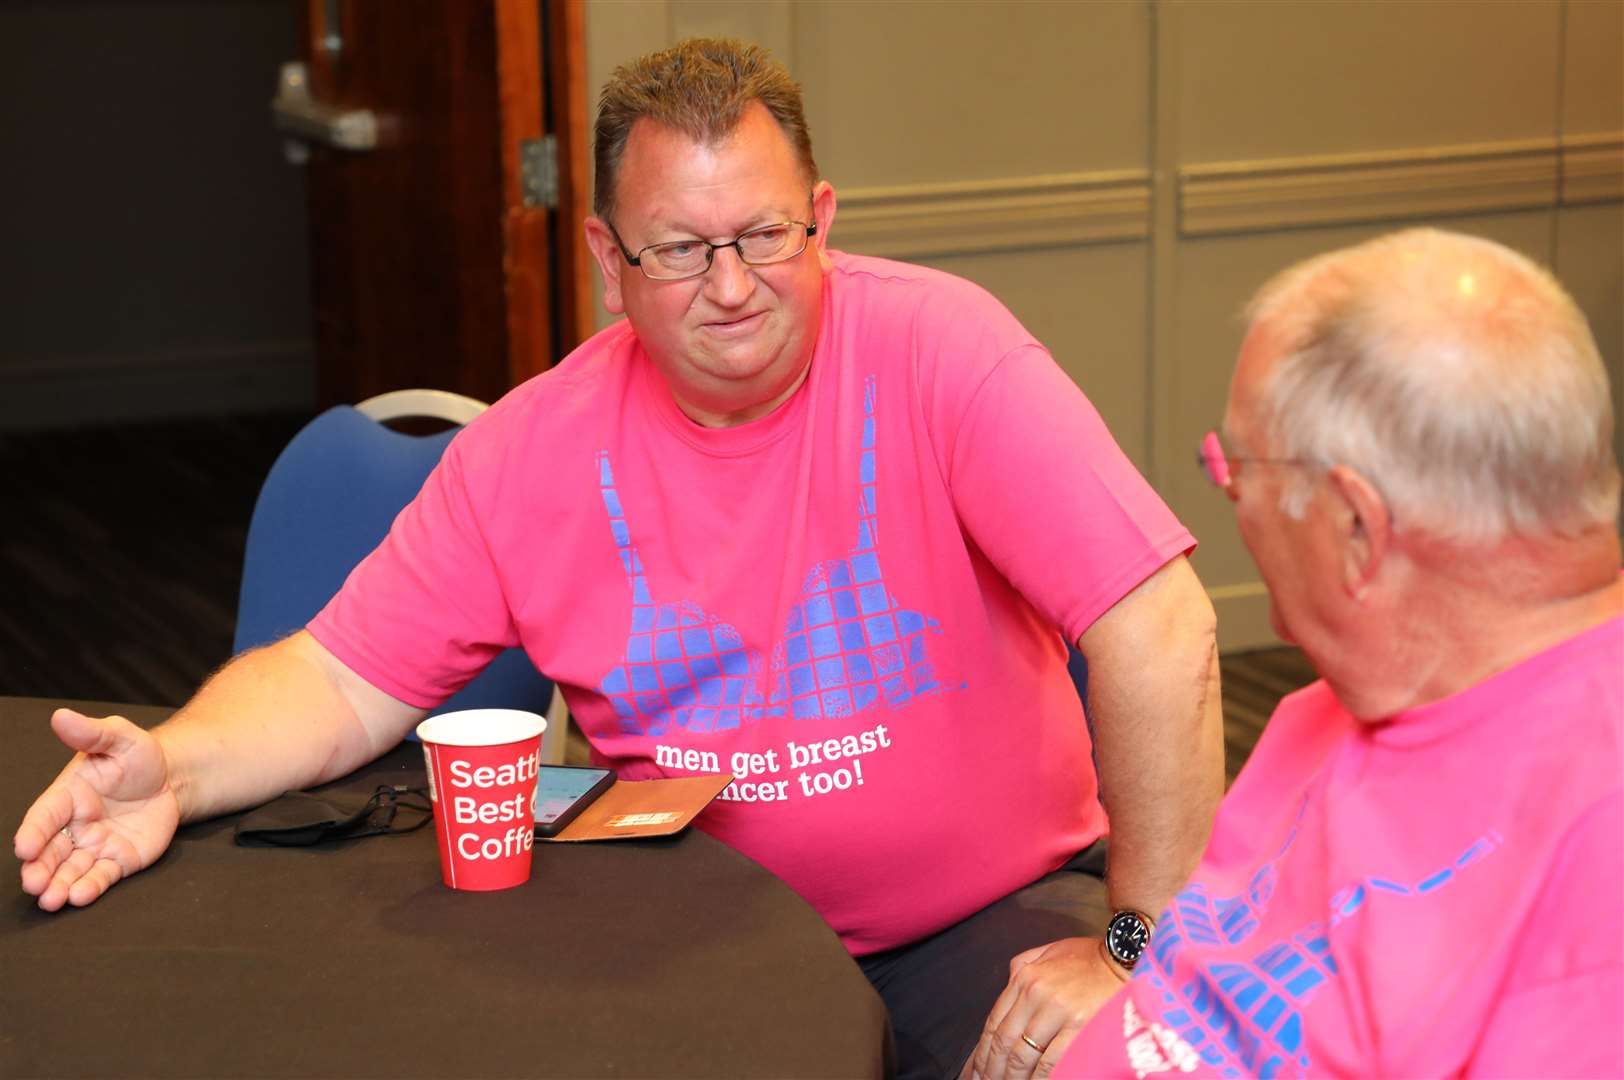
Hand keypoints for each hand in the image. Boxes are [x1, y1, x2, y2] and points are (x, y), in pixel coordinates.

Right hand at [13, 708, 180, 910]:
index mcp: (67, 796)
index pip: (44, 816)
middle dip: (39, 868)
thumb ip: (91, 733)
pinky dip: (89, 888)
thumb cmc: (138, 756)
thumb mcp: (120, 738)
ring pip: (70, 869)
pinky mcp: (117, 860)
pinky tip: (79, 897)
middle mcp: (74, 825)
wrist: (172, 778)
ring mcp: (95, 845)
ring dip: (59, 885)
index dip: (33, 832)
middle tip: (34, 884)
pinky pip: (100, 877)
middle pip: (50, 851)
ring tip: (52, 900)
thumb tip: (61, 716)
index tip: (23, 848)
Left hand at [962, 937, 1127, 1079]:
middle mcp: (1036, 994)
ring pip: (1023, 1055)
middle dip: (992, 1069)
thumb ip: (1022, 968)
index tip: (975, 1069)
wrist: (1127, 958)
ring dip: (1011, 1077)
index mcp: (1025, 977)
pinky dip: (1039, 1078)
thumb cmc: (1091, 958)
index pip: (994, 1022)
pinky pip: (1051, 1062)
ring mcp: (1058, 1012)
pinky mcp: (1079, 1029)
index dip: (981, 1051)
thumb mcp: (1048, 952)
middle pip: (1004, 1041)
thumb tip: (1005, 990)